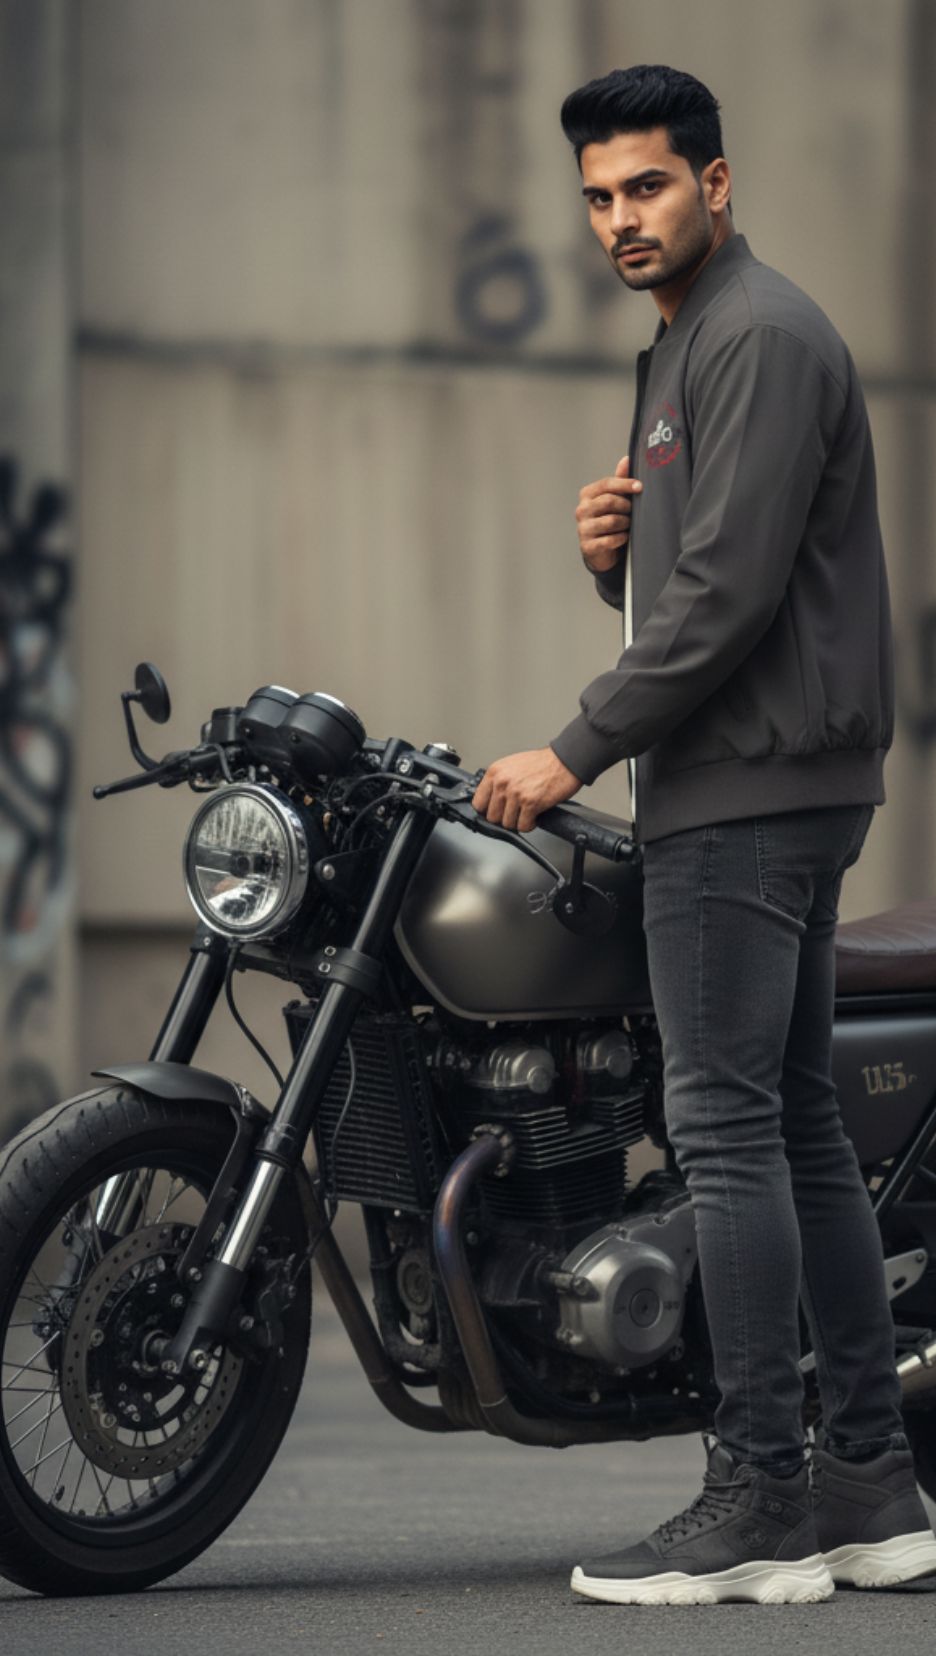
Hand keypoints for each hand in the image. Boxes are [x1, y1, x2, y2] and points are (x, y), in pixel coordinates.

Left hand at [471, 747, 582, 832]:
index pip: (478, 803)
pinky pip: (523, 826)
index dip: (488, 810)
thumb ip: (499, 781)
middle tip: (516, 812)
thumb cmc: (542, 763)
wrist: (565, 761)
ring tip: (527, 812)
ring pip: (507, 823)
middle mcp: (502, 782)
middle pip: (492, 817)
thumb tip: (491, 800)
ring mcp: (516, 793)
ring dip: (518, 821)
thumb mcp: (512, 766)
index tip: (497, 811)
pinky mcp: (531, 803)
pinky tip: (535, 815)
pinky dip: (530, 824)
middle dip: (505, 817)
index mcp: (495, 772)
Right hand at [575, 454, 642, 573]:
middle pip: (609, 501)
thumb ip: (619, 480)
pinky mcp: (587, 546)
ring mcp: (583, 528)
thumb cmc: (609, 520)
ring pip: (611, 521)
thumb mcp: (615, 499)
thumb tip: (627, 459)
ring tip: (628, 525)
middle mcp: (582, 510)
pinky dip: (621, 538)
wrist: (601, 550)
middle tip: (633, 511)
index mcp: (587, 495)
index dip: (625, 484)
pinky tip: (624, 537)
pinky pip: (609, 540)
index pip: (607, 484)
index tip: (640, 487)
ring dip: (625, 523)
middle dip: (626, 507)